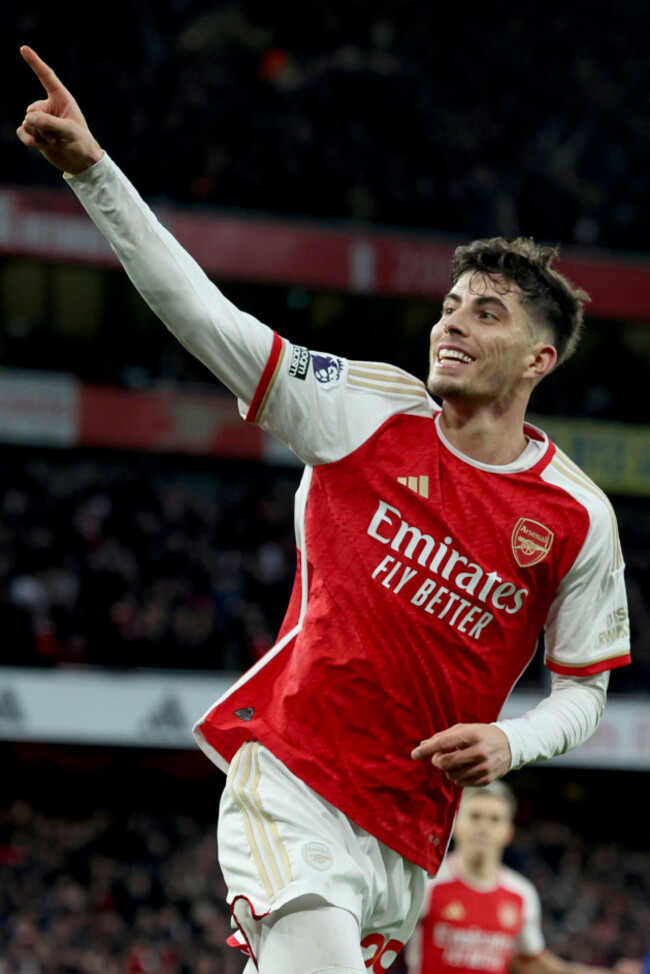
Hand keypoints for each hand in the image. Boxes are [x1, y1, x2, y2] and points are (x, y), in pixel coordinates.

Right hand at [16, 46, 103, 174]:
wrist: (80, 162)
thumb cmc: (81, 143)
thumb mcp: (69, 132)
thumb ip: (49, 123)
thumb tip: (28, 118)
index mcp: (61, 99)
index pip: (46, 77)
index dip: (35, 63)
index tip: (23, 48)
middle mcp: (49, 106)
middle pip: (32, 110)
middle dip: (42, 126)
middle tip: (58, 137)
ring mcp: (41, 120)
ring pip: (27, 122)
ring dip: (39, 136)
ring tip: (55, 142)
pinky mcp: (35, 132)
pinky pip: (22, 132)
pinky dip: (29, 140)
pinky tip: (41, 146)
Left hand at [411, 723, 511, 784]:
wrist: (510, 745)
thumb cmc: (481, 734)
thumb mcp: (465, 729)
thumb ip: (443, 736)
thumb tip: (423, 744)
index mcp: (472, 735)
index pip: (443, 743)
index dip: (426, 750)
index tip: (413, 754)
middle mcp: (479, 751)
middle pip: (446, 762)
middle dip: (437, 761)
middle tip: (439, 758)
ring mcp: (484, 767)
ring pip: (452, 775)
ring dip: (448, 770)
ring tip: (455, 762)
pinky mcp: (487, 779)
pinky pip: (462, 783)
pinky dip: (458, 777)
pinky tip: (464, 769)